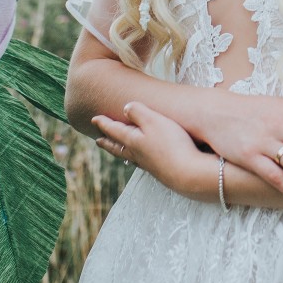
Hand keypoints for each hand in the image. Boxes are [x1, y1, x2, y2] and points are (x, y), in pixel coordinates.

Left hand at [92, 103, 212, 198]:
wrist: (188, 174)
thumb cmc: (171, 144)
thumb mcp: (154, 121)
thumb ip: (138, 112)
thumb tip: (125, 108)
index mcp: (132, 141)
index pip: (114, 131)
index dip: (104, 124)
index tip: (93, 119)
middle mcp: (137, 154)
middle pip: (118, 147)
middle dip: (107, 142)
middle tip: (98, 141)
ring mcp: (149, 165)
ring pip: (128, 156)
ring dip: (119, 151)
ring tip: (116, 149)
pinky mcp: (161, 171)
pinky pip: (141, 163)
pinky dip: (135, 159)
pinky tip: (142, 160)